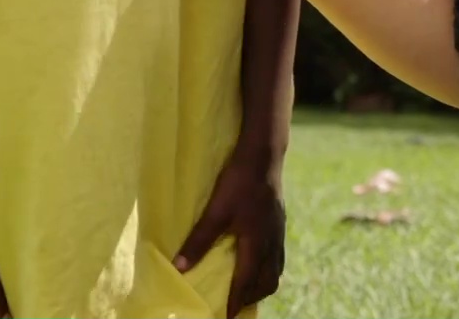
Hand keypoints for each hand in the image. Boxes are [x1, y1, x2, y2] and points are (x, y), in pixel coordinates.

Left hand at [175, 149, 286, 316]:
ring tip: (246, 289)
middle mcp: (271, 241)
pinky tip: (257, 261)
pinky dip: (268, 268)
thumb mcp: (216, 211)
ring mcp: (278, 231)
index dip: (237, 302)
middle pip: (268, 280)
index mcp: (256, 242)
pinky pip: (278, 255)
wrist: (263, 155)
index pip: (247, 282)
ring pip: (275, 269)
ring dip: (262, 284)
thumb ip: (198, 240)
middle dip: (252, 297)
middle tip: (236, 305)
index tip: (229, 317)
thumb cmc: (238, 181)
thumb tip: (179, 268)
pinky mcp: (279, 221)